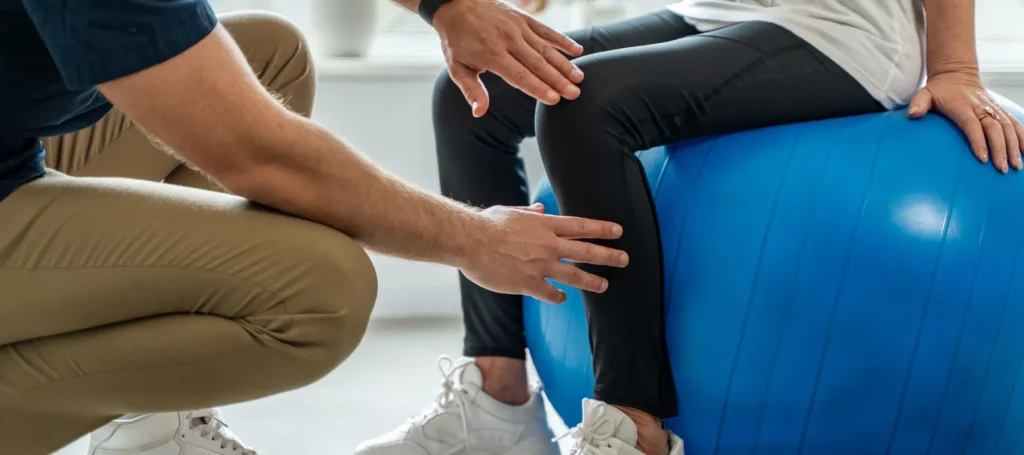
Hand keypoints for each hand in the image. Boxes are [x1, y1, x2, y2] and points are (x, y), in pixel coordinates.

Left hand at [432, 0, 584, 117]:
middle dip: (558, 80)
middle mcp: (508, 40)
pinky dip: (562, 40)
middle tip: (574, 94)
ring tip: (579, 78)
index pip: (520, 76)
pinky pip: (546, 30)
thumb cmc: (457, 41)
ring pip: (545, 48)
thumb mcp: (457, 68)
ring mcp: (517, 27)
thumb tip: (479, 112)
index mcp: (491, 54)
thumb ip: (472, 90)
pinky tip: (578, 51)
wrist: (456, 4)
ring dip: (564, 64)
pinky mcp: (523, 18)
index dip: (538, 88)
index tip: (555, 100)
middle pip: (537, 64)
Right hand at [460, 203, 628, 303]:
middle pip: (586, 251)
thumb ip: (529, 213)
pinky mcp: (528, 283)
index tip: (618, 232)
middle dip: (608, 255)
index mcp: (545, 225)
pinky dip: (558, 296)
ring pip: (574, 275)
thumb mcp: (511, 212)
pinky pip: (549, 293)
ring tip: (604, 285)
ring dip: (592, 281)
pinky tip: (562, 298)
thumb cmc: (487, 224)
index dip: (602, 229)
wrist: (470, 241)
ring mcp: (540, 266)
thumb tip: (540, 208)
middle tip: (624, 259)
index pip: (582, 226)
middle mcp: (548, 245)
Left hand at [909, 72, 1023, 172]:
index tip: (983, 158)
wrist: (956, 74)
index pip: (972, 125)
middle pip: (994, 128)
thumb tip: (912, 114)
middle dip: (1000, 149)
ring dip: (1014, 146)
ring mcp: (992, 107)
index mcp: (962, 105)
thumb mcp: (924, 94)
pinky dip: (1023, 135)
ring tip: (1016, 165)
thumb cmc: (939, 90)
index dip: (978, 141)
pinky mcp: (999, 109)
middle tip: (1002, 168)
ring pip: (1008, 126)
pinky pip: (1014, 122)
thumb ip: (918, 104)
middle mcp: (981, 106)